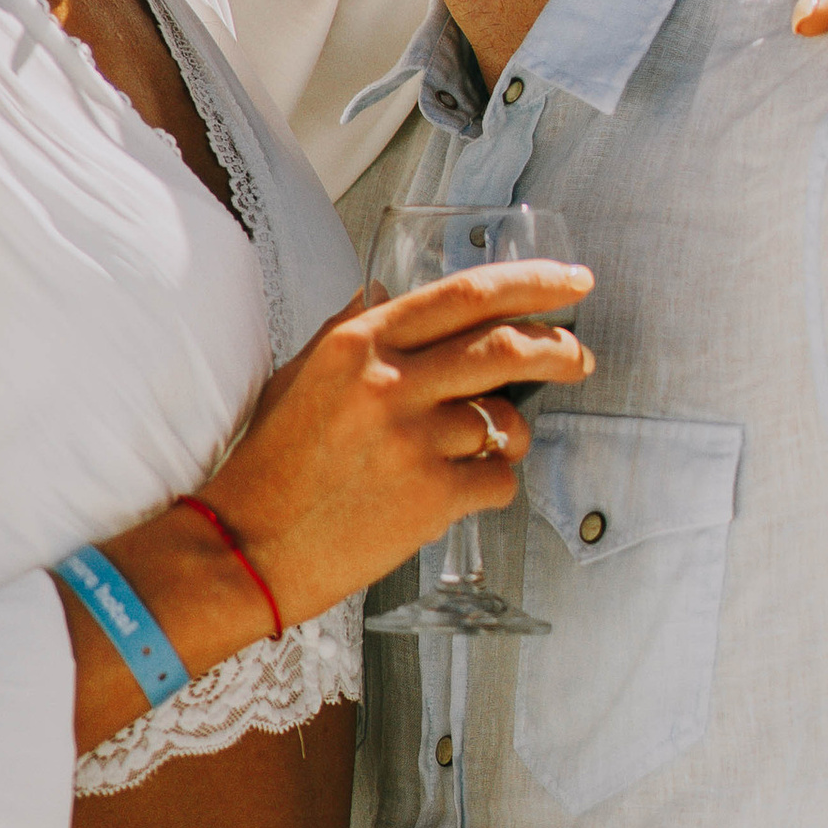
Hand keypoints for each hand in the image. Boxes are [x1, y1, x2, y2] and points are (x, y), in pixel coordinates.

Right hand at [203, 259, 592, 628]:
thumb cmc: (271, 466)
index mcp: (360, 343)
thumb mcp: (299, 375)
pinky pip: (498, 481)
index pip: (466, 294)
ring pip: (506, 422)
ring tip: (489, 447)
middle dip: (561, 349)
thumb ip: (349, 329)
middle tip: (580, 358)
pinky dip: (492, 485)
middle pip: (507, 347)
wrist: (248, 545)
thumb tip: (384, 290)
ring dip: (512, 434)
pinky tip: (460, 491)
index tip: (571, 282)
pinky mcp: (432, 496)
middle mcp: (391, 382)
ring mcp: (414, 439)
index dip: (533, 283)